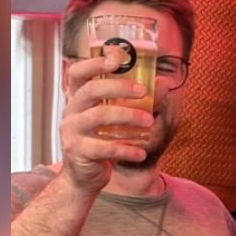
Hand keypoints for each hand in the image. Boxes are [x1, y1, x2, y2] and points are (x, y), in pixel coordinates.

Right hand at [56, 51, 152, 191]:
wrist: (85, 177)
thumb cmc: (103, 141)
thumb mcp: (118, 119)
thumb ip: (137, 100)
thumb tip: (164, 83)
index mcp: (79, 98)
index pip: (78, 72)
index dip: (94, 63)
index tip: (116, 59)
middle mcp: (71, 111)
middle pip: (91, 90)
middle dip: (119, 87)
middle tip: (143, 91)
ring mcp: (71, 131)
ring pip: (99, 116)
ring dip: (128, 116)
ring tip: (149, 122)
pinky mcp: (78, 152)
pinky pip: (104, 148)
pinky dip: (126, 149)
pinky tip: (140, 153)